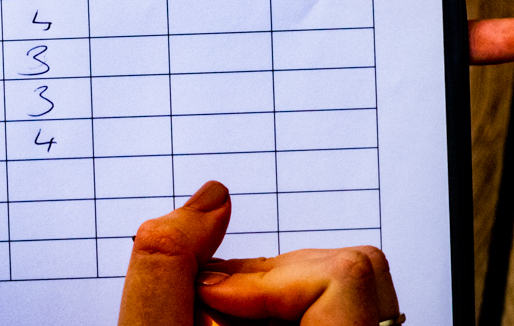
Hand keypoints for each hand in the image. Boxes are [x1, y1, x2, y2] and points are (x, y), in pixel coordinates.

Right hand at [118, 182, 399, 325]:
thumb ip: (168, 264)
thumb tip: (213, 199)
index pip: (344, 277)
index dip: (263, 278)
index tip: (210, 308)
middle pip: (346, 271)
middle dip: (260, 285)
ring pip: (340, 288)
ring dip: (269, 299)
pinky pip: (333, 310)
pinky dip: (281, 316)